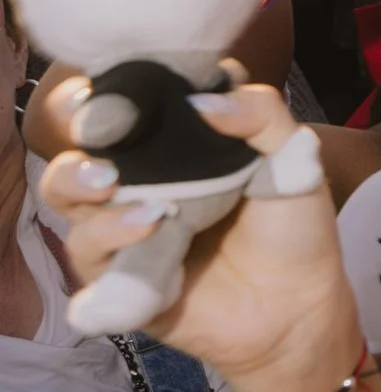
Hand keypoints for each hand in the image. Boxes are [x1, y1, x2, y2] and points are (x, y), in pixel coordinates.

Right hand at [40, 85, 357, 391]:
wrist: (298, 307)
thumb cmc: (294, 227)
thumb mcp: (294, 160)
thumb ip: (261, 116)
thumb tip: (204, 98)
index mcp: (178, 144)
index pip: (132, 102)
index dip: (118, 88)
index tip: (125, 83)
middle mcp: (141, 180)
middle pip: (81, 147)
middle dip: (78, 136)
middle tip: (103, 141)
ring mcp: (123, 228)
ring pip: (70, 197)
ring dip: (83, 185)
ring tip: (121, 191)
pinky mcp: (117, 277)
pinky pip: (89, 258)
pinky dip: (108, 240)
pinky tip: (145, 230)